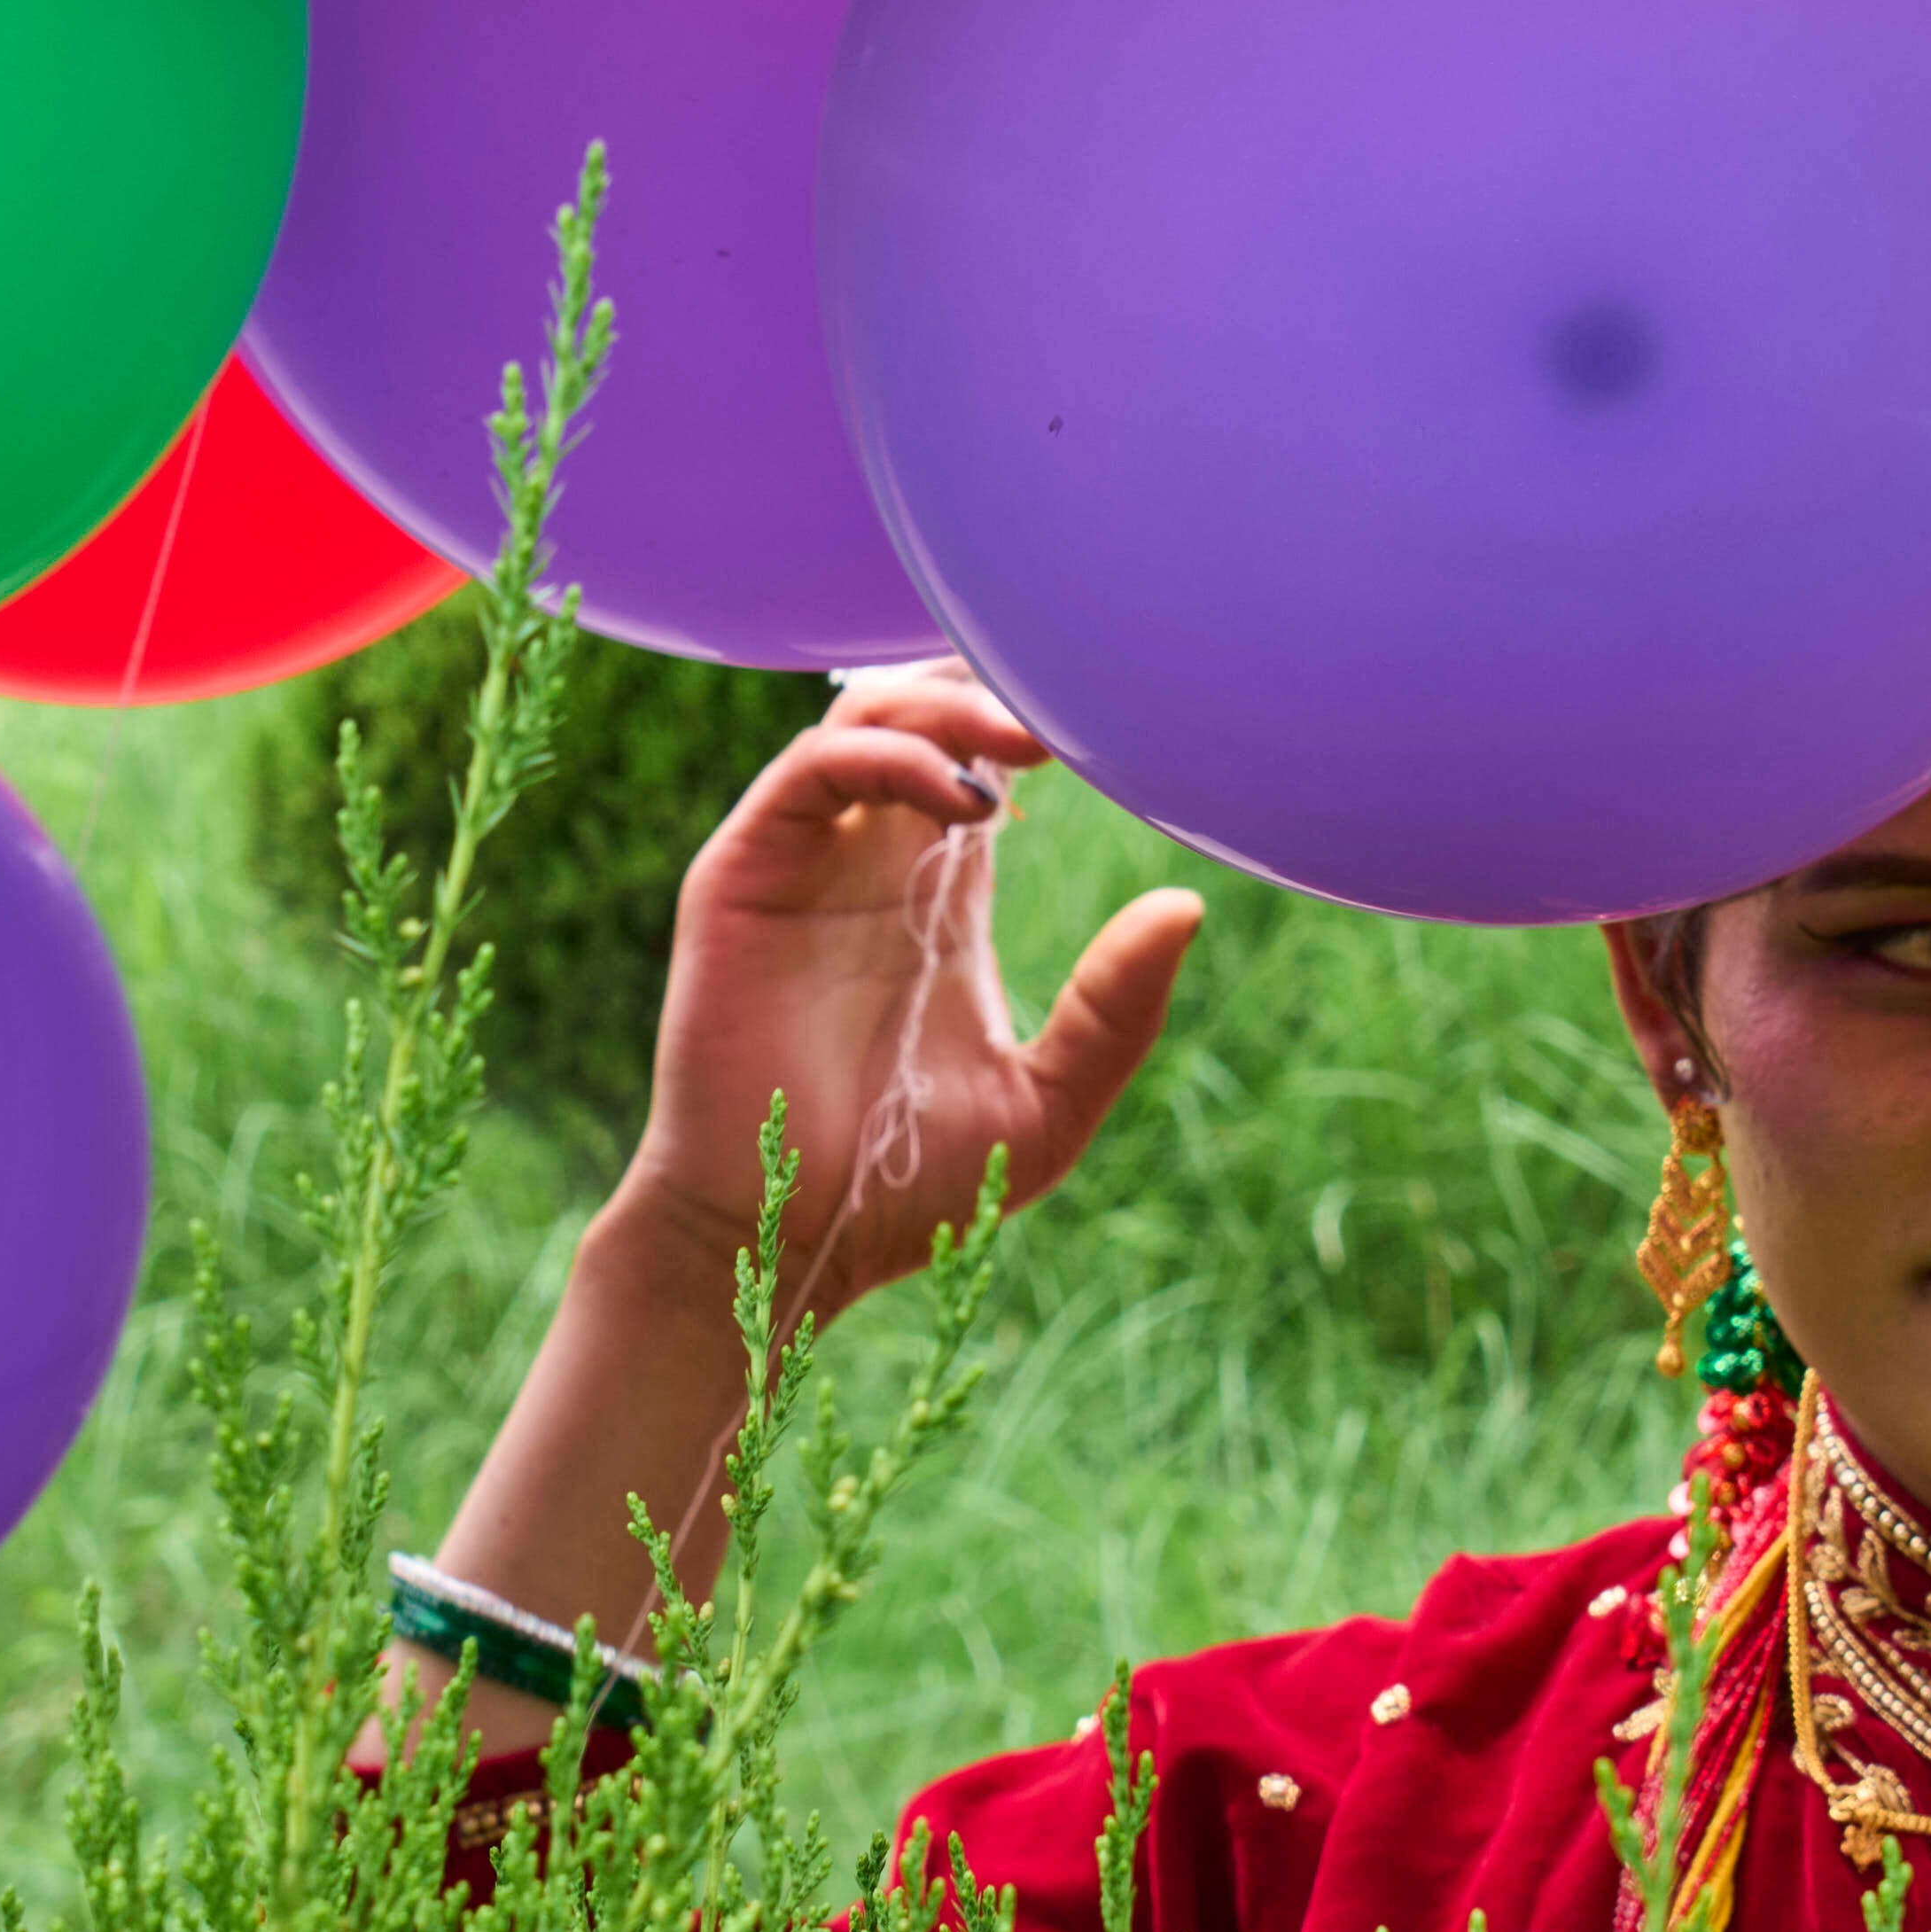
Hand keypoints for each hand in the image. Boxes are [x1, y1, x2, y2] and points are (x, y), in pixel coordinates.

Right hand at [606, 659, 1202, 1327]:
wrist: (789, 1244)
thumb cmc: (906, 1192)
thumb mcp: (1045, 1105)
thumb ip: (1112, 1011)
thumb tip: (1187, 903)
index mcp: (936, 896)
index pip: (980, 760)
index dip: (1039, 727)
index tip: (1117, 727)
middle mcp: (868, 860)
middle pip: (924, 710)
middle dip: (997, 688)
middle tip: (1077, 706)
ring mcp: (802, 861)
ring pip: (867, 716)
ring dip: (951, 708)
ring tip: (1029, 743)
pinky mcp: (743, 876)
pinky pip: (811, 770)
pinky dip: (889, 756)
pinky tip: (966, 799)